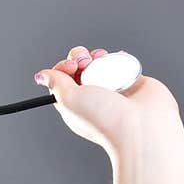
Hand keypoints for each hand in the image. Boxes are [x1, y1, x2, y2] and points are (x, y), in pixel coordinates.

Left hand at [35, 46, 181, 154]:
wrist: (143, 126)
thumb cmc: (105, 119)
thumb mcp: (69, 100)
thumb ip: (55, 84)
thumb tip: (41, 75)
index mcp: (73, 105)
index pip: (61, 79)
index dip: (62, 67)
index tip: (70, 66)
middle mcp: (92, 97)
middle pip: (79, 67)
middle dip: (79, 57)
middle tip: (86, 62)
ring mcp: (112, 89)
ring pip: (100, 63)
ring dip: (98, 56)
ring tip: (103, 58)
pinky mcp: (131, 82)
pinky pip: (122, 63)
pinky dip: (120, 57)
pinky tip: (120, 57)